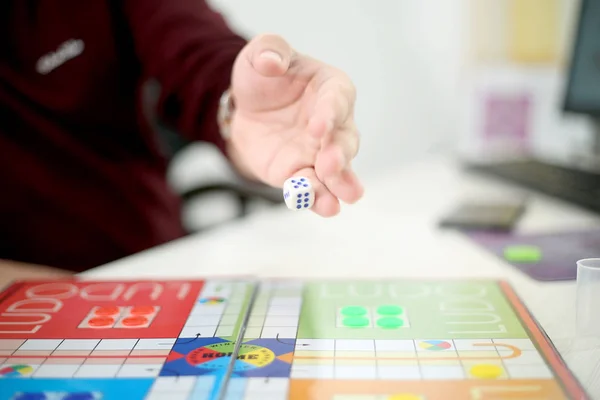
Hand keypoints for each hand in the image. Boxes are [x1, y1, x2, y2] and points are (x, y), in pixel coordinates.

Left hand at [228, 34, 363, 216]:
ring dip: (338, 185)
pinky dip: (317, 199)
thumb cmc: (264, 77)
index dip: (329, 114)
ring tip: (337, 200)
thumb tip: (272, 61)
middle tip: (329, 165)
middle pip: (345, 141)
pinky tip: (323, 208)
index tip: (316, 128)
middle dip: (339, 155)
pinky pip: (312, 188)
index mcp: (331, 88)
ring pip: (337, 172)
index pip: (337, 100)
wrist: (246, 108)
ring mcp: (320, 153)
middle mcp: (333, 124)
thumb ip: (269, 50)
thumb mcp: (262, 54)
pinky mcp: (301, 173)